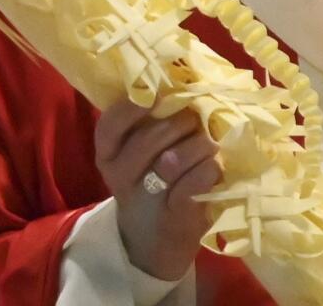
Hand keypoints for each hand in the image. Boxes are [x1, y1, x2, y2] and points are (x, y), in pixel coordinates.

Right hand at [93, 99, 221, 280]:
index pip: (110, 126)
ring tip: (210, 144)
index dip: (131, 108)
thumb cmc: (153, 176)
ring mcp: (146, 199)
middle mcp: (120, 176)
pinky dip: (209, 170)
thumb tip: (184, 84)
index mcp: (109, 153)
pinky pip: (194, 183)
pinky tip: (213, 168)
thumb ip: (154, 119)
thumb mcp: (141, 149)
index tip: (155, 96)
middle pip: (149, 139)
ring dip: (200, 145)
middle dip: (182, 122)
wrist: (156, 237)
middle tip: (197, 119)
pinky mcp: (174, 218)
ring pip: (173, 159)